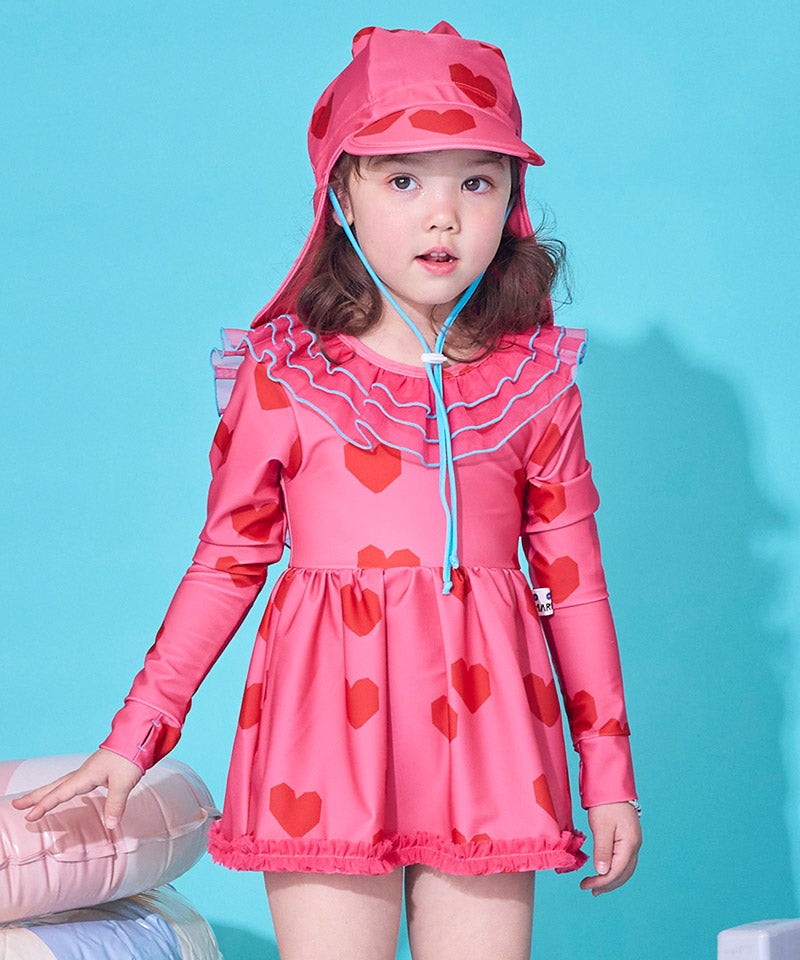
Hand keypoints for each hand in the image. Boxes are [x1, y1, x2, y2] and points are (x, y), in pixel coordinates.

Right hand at [11, 749, 142, 829]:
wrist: (140, 738)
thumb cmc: (130, 756)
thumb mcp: (124, 782)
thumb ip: (116, 803)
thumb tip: (110, 824)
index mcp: (85, 775)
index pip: (60, 793)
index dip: (44, 805)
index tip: (29, 816)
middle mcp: (84, 772)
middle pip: (54, 786)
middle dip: (36, 796)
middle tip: (17, 804)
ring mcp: (89, 771)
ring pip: (62, 783)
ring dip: (47, 791)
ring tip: (33, 800)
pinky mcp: (97, 771)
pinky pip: (73, 782)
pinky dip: (62, 788)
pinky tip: (66, 792)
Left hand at [579, 801, 641, 895]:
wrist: (612, 784)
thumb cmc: (606, 803)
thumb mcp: (601, 826)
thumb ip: (603, 850)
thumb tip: (602, 872)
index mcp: (630, 844)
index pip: (616, 872)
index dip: (601, 882)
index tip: (585, 885)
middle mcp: (635, 845)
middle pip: (623, 874)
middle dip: (606, 885)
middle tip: (589, 890)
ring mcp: (633, 842)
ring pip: (625, 869)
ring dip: (611, 880)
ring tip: (597, 888)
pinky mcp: (628, 838)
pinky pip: (623, 861)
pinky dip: (614, 870)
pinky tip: (605, 871)